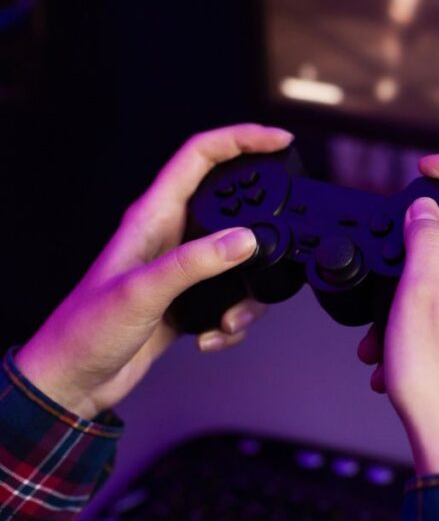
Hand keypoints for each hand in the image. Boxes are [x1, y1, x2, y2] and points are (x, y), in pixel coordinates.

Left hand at [14, 124, 293, 419]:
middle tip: (283, 241)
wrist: (73, 381)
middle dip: (261, 229)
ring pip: (238, 260)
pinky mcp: (187, 299)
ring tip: (230, 319)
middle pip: (231, 206)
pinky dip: (232, 321)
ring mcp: (180, 268)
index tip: (279, 141)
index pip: (201, 157)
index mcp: (152, 217)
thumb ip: (196, 263)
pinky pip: (230, 298)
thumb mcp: (143, 292)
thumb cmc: (86, 331)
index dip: (241, 140)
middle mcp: (169, 236)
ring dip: (247, 295)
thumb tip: (246, 240)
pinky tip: (211, 336)